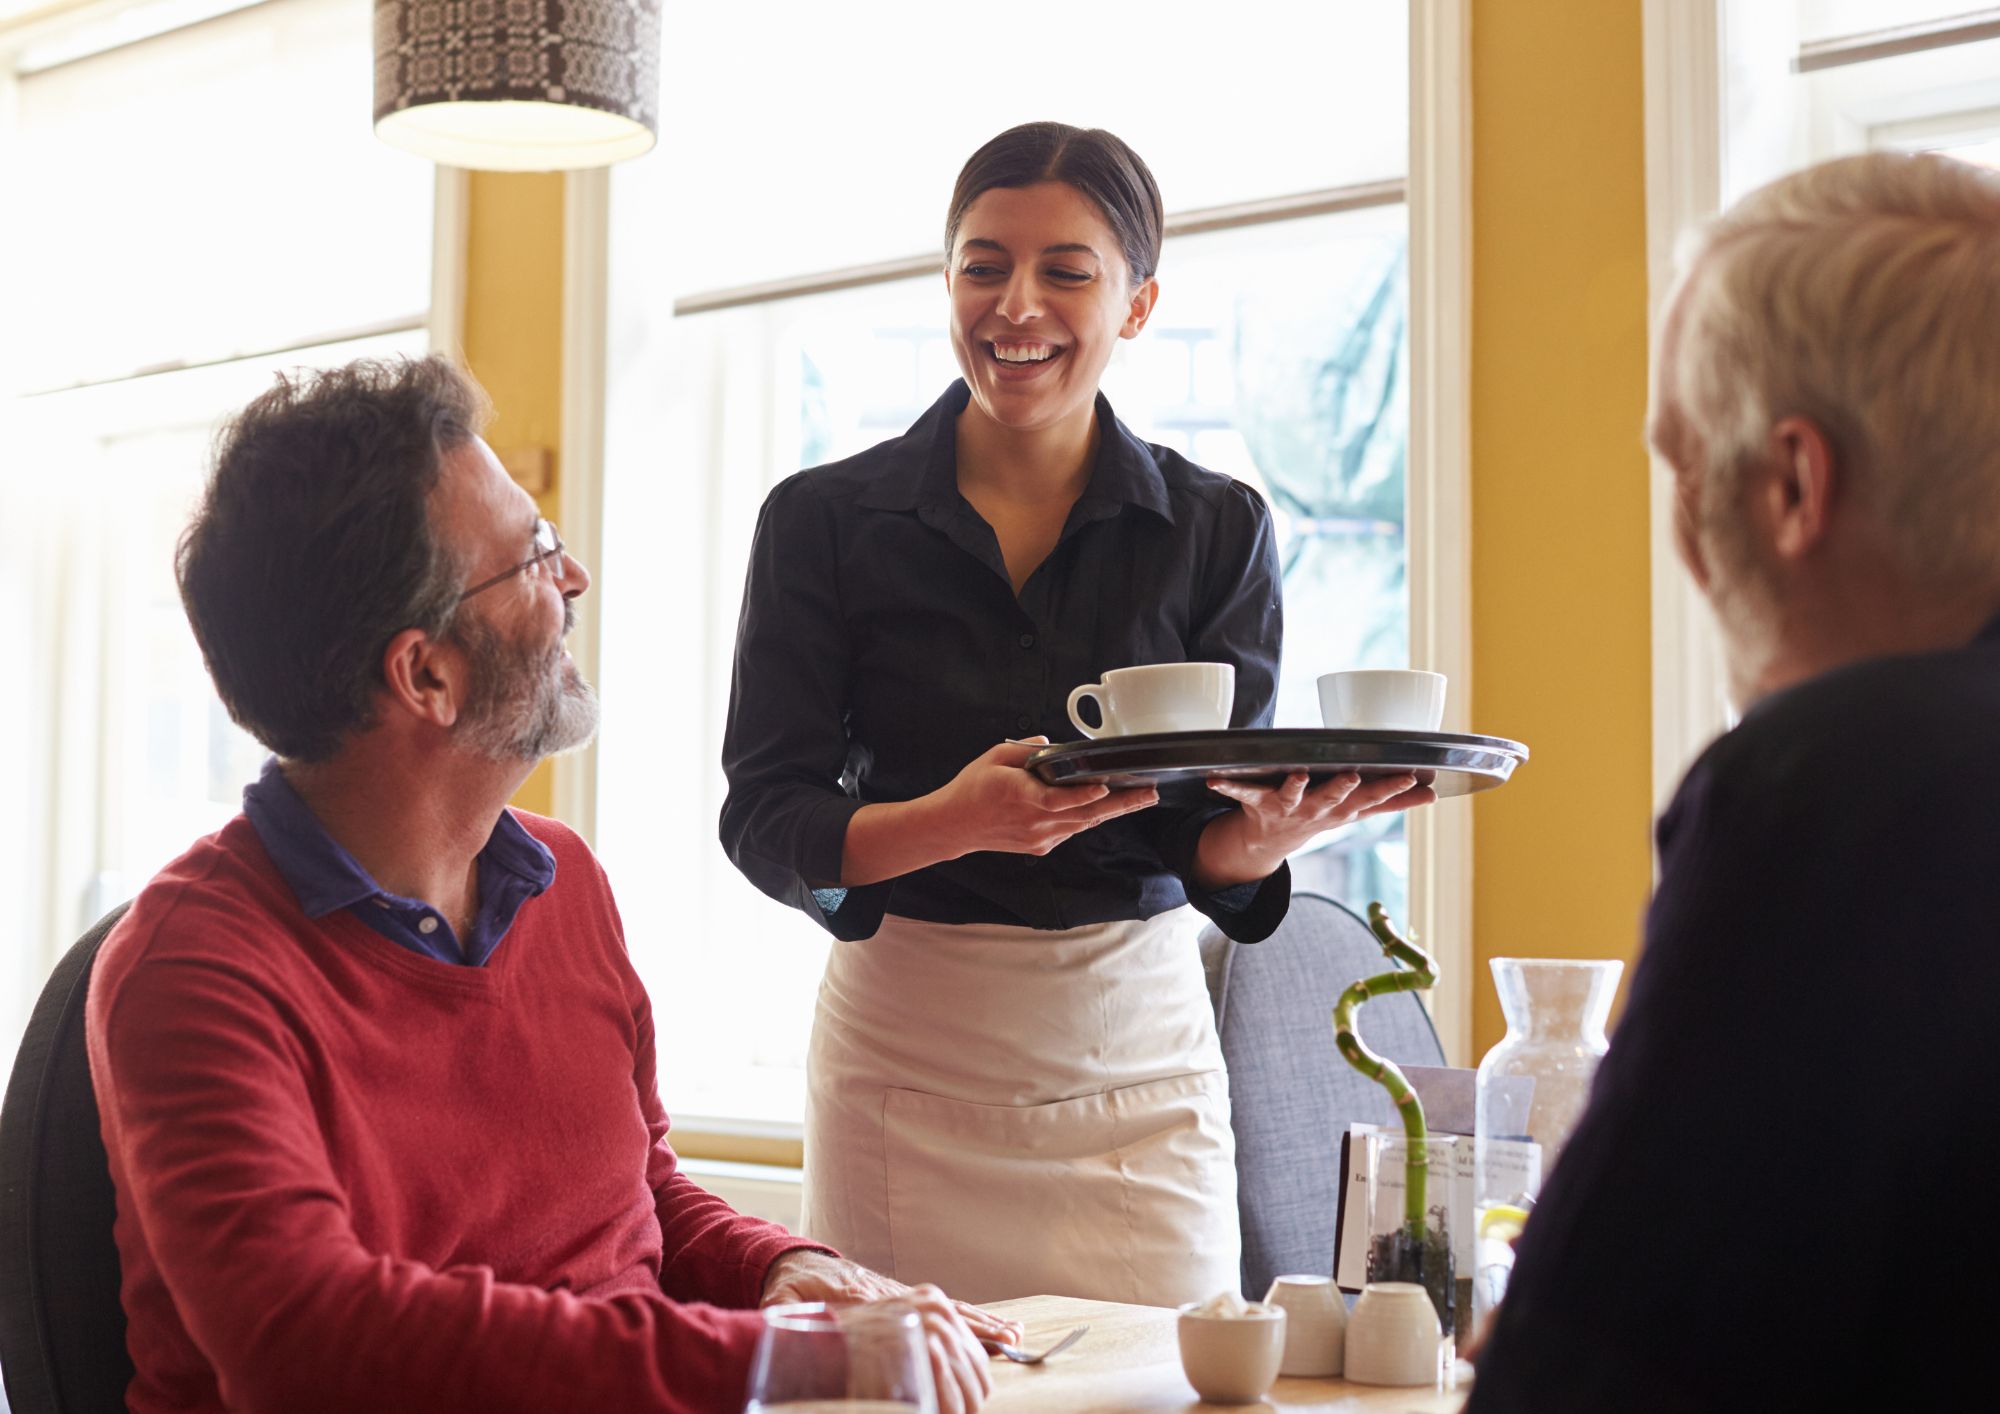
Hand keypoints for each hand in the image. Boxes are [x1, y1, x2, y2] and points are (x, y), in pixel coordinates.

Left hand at [761, 1252, 1019, 1413]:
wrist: (796, 1261)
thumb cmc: (790, 1286)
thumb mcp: (781, 1302)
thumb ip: (780, 1313)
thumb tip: (771, 1321)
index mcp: (865, 1298)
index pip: (906, 1312)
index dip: (934, 1325)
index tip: (954, 1336)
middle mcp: (892, 1294)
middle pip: (941, 1310)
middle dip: (975, 1327)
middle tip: (1010, 1341)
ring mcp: (902, 1295)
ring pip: (950, 1309)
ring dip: (981, 1323)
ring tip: (1014, 1336)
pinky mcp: (903, 1298)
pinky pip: (943, 1309)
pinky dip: (970, 1319)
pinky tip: (992, 1328)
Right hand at [927, 738, 1157, 858]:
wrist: (954, 826)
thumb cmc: (972, 789)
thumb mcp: (994, 757)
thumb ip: (1025, 750)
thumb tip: (1051, 745)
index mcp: (1023, 797)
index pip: (1062, 799)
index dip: (1087, 796)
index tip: (1107, 788)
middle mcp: (1036, 822)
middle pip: (1087, 814)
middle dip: (1122, 803)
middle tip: (1150, 793)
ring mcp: (1040, 837)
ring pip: (1084, 824)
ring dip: (1113, 812)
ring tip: (1141, 799)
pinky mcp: (1041, 846)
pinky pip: (1071, 830)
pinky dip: (1088, 818)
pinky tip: (1105, 807)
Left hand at [1192, 771, 1436, 888]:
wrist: (1267, 845)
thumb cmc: (1317, 815)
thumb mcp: (1355, 812)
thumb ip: (1392, 801)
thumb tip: (1433, 794)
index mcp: (1340, 809)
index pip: (1371, 800)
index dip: (1392, 789)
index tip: (1410, 775)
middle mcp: (1315, 809)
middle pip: (1332, 798)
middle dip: (1343, 788)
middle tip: (1355, 776)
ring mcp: (1286, 807)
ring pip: (1293, 795)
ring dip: (1295, 786)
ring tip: (1298, 774)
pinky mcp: (1257, 802)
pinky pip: (1242, 792)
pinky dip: (1228, 786)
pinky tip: (1215, 779)